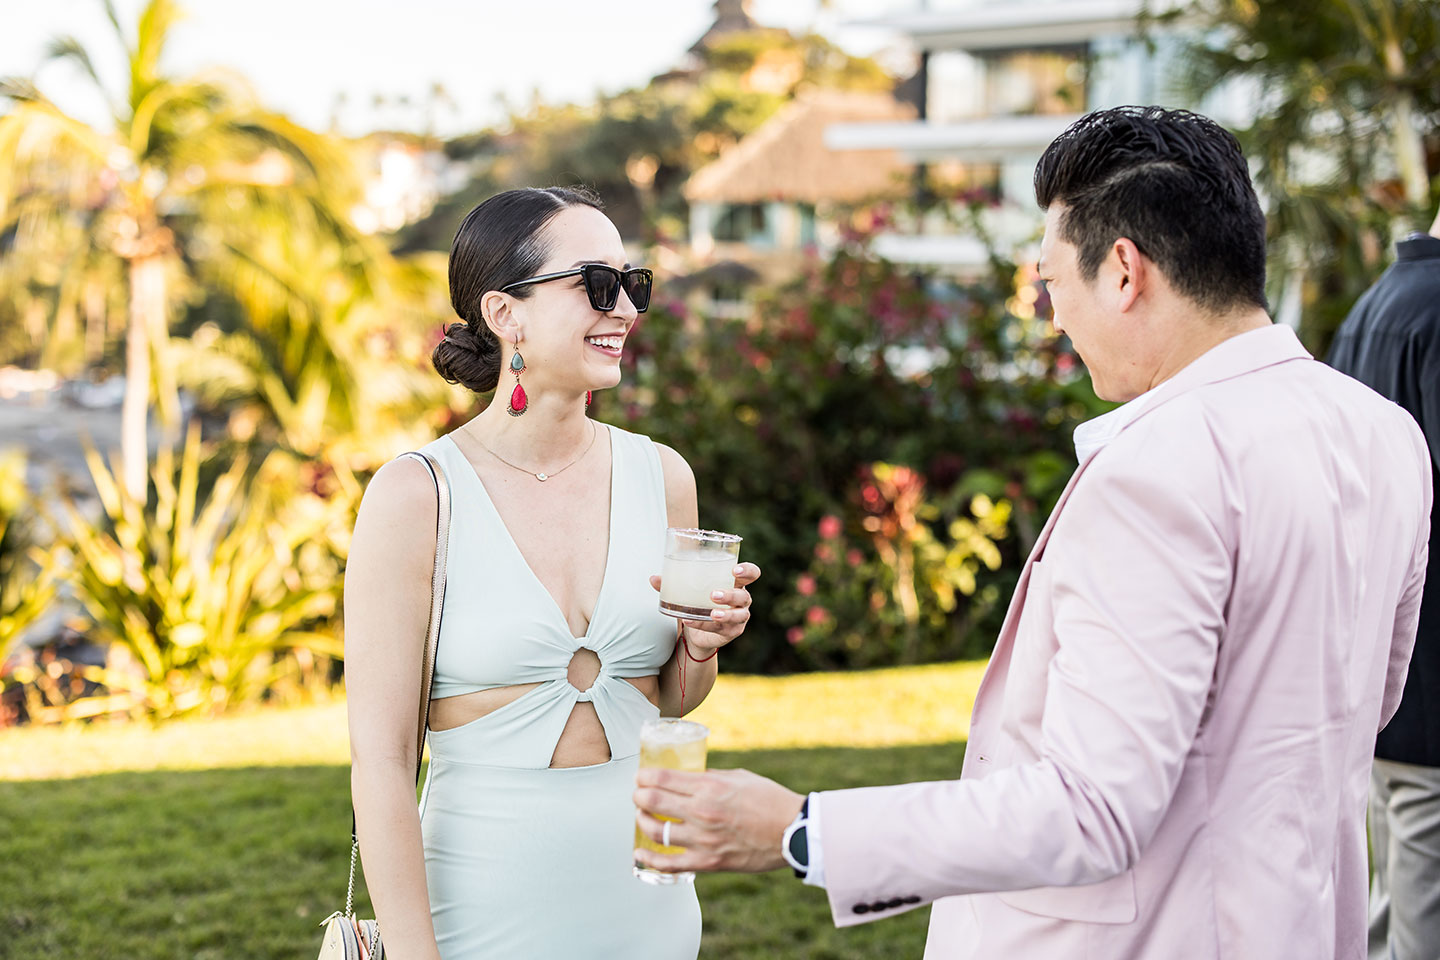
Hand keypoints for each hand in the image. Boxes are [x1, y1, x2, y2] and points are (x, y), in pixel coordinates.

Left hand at [632, 767, 802, 873]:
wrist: (793, 831)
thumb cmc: (770, 800)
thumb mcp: (739, 777)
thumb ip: (711, 777)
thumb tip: (689, 777)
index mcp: (710, 786)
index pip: (662, 778)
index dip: (644, 776)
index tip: (641, 776)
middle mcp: (702, 811)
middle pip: (652, 801)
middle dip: (639, 795)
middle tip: (639, 794)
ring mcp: (703, 839)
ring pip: (655, 831)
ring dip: (642, 821)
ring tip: (642, 816)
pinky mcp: (708, 862)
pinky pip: (669, 863)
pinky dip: (650, 859)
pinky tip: (640, 853)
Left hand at [649, 562, 761, 652]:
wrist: (696, 632)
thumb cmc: (698, 603)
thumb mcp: (688, 591)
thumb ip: (672, 584)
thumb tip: (653, 578)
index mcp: (735, 583)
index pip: (751, 573)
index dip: (748, 571)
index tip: (735, 569)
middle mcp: (741, 600)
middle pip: (744, 596)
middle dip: (730, 595)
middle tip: (713, 594)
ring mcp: (739, 617)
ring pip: (738, 615)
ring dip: (725, 614)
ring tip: (712, 613)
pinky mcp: (731, 631)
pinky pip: (720, 629)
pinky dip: (704, 625)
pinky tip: (690, 621)